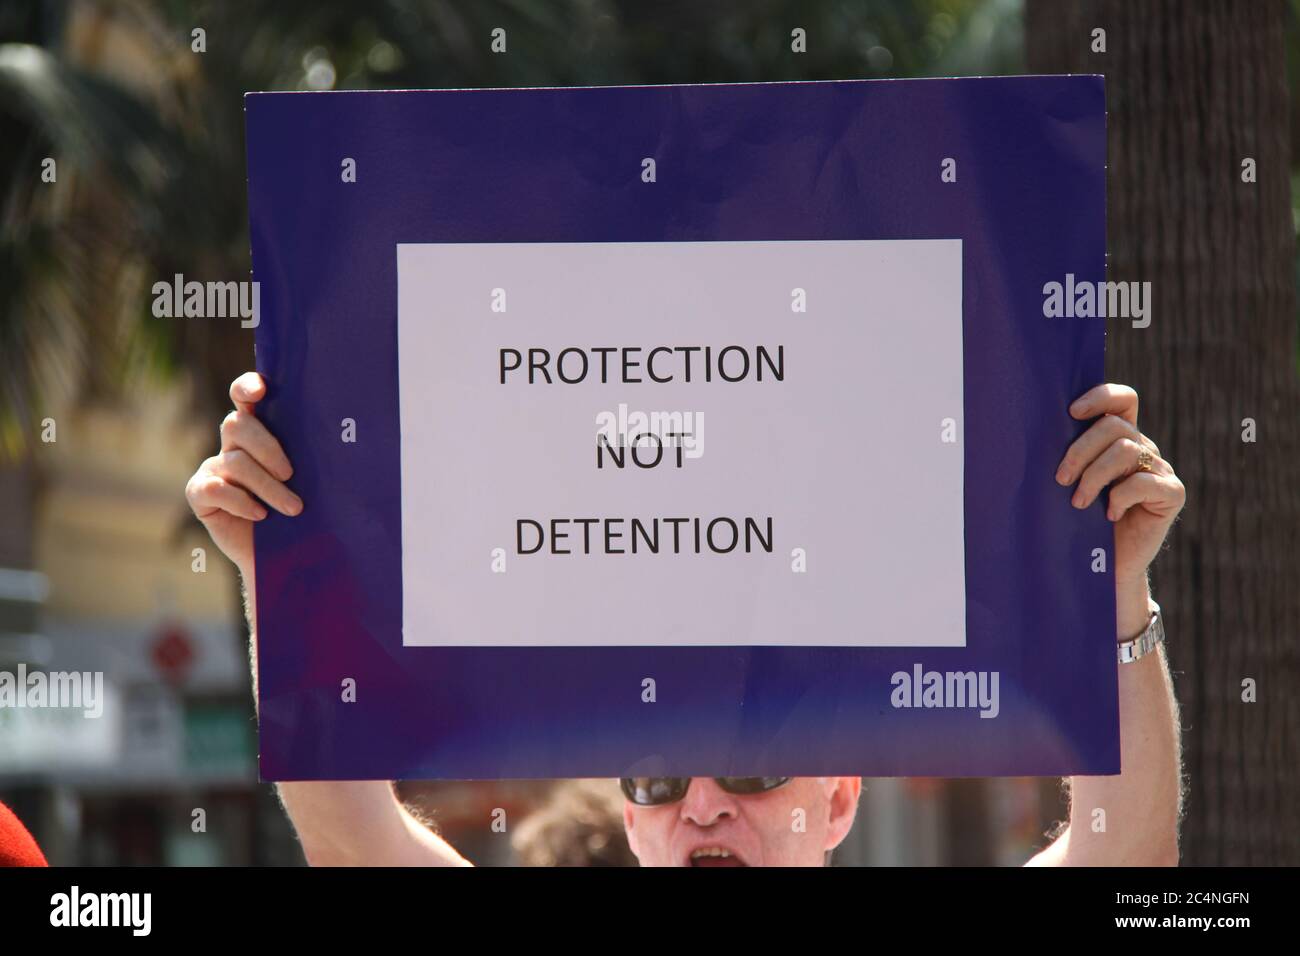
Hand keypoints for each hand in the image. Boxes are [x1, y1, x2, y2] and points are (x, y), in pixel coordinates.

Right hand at [185, 372, 301, 577]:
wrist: (283, 553)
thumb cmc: (303, 511)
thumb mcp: (311, 479)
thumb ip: (310, 454)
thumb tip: (338, 435)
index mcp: (258, 431)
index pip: (244, 396)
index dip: (247, 387)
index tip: (261, 390)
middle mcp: (232, 444)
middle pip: (237, 424)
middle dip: (268, 448)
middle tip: (291, 474)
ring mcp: (214, 467)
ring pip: (235, 461)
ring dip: (267, 486)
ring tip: (293, 508)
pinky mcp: (200, 493)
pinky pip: (216, 488)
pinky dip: (241, 502)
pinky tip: (260, 514)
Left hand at [1055, 384, 1184, 627]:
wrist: (1104, 568)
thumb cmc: (1078, 523)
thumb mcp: (1069, 483)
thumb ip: (1068, 456)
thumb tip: (1035, 429)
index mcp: (1120, 439)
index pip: (1123, 400)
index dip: (1101, 397)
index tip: (1071, 412)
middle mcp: (1143, 449)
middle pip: (1115, 426)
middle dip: (1080, 450)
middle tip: (1060, 478)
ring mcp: (1160, 470)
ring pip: (1126, 451)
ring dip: (1094, 476)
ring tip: (1077, 502)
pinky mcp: (1171, 494)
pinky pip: (1144, 482)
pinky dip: (1119, 497)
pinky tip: (1108, 515)